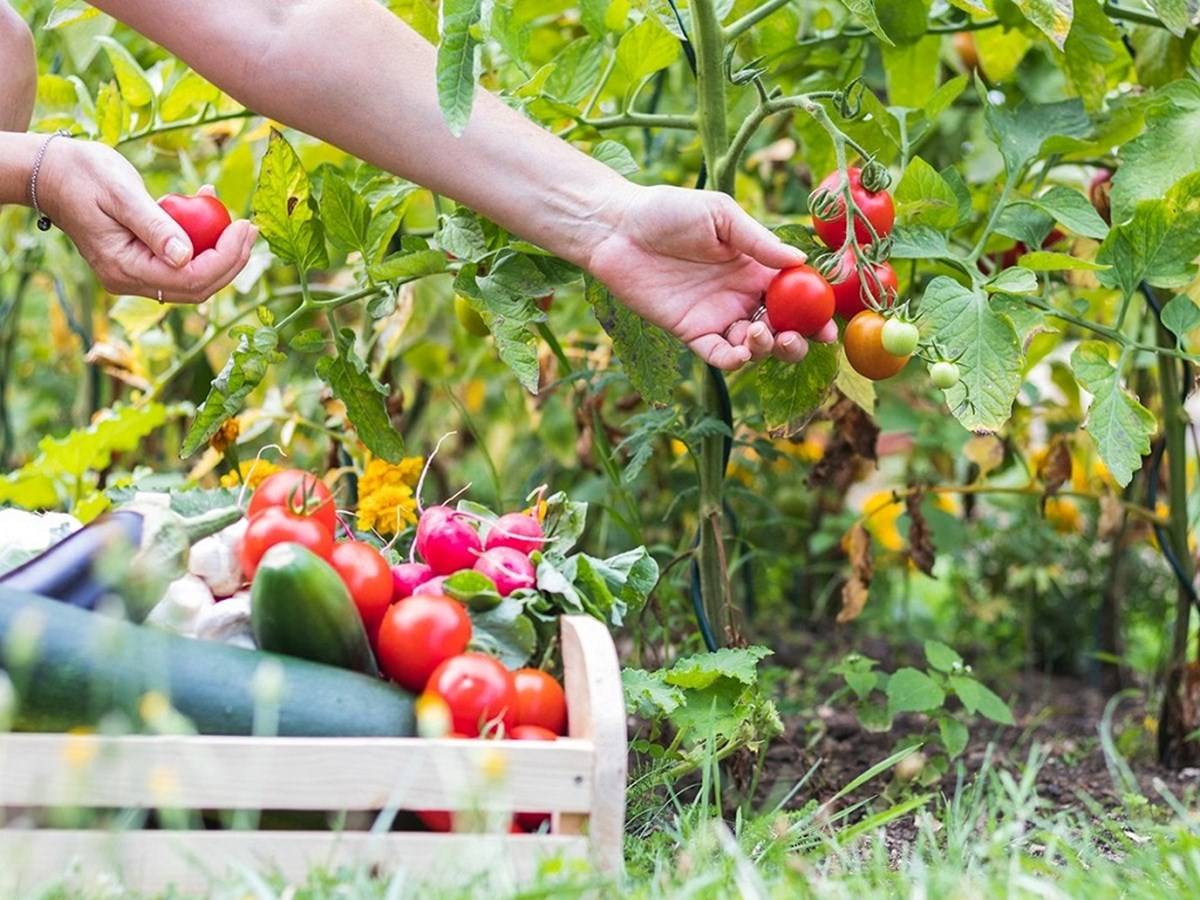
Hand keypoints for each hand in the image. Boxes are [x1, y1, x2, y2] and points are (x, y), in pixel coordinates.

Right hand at [37, 139, 255, 302]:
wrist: (52, 173)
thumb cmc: (82, 174)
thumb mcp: (121, 193)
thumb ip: (155, 226)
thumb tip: (185, 257)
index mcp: (124, 268)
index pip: (190, 279)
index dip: (226, 258)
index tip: (245, 227)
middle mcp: (130, 280)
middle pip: (197, 286)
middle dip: (231, 260)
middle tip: (250, 228)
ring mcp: (135, 275)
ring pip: (193, 277)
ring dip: (220, 252)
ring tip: (234, 219)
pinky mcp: (142, 262)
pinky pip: (181, 262)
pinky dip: (201, 242)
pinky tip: (207, 208)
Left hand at [585, 185, 838, 370]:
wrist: (617, 228)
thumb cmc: (669, 211)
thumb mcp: (720, 215)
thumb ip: (758, 241)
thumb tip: (799, 261)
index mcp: (757, 267)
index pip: (797, 295)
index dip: (816, 312)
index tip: (830, 323)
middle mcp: (742, 296)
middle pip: (782, 328)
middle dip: (799, 339)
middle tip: (801, 338)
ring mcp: (718, 316)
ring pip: (755, 347)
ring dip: (768, 349)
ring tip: (761, 333)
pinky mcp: (691, 332)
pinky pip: (719, 356)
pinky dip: (736, 360)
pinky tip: (743, 350)